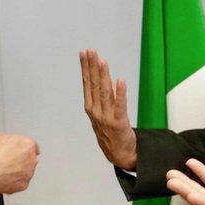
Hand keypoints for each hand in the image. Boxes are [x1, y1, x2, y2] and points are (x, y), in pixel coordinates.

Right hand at [0, 133, 38, 196]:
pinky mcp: (23, 185)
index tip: (18, 151)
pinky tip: (3, 179)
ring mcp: (28, 173)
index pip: (31, 147)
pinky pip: (20, 183)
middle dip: (22, 161)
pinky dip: (13, 182)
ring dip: (18, 172)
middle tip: (9, 161)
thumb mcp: (0, 137)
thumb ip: (11, 141)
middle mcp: (31, 159)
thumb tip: (9, 145)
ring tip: (3, 171)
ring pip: (26, 173)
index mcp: (28, 145)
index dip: (23, 149)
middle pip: (30, 160)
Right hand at [80, 49, 136, 169]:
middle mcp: (96, 111)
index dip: (86, 68)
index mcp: (90, 108)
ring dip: (103, 75)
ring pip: (104, 92)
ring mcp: (106, 117)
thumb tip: (100, 77)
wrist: (119, 154)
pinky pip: (120, 105)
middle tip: (90, 51)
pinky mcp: (119, 122)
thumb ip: (100, 98)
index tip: (84, 53)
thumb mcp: (100, 115)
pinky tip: (120, 80)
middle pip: (94, 85)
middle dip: (91, 66)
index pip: (87, 84)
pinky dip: (120, 92)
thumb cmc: (110, 133)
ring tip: (101, 60)